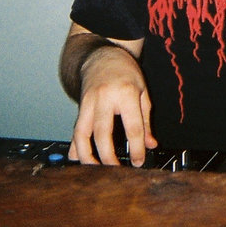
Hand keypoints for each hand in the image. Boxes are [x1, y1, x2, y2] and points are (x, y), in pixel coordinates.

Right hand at [68, 44, 157, 166]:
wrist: (102, 56)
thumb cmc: (124, 72)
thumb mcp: (142, 91)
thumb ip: (146, 120)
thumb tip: (150, 144)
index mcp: (126, 93)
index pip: (132, 127)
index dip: (136, 147)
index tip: (139, 161)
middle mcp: (104, 98)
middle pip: (102, 133)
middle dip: (107, 156)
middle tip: (115, 171)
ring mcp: (89, 102)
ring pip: (82, 133)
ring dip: (86, 155)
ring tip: (95, 170)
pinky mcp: (80, 107)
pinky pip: (76, 130)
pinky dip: (75, 146)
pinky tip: (77, 158)